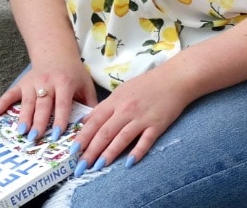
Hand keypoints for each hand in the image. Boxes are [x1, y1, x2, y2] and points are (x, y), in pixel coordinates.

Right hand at [0, 58, 98, 142]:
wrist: (56, 53)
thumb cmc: (73, 74)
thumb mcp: (86, 84)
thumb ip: (90, 104)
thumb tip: (95, 127)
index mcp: (65, 83)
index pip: (63, 104)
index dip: (60, 119)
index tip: (57, 135)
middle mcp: (48, 82)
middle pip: (43, 105)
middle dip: (39, 122)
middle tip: (35, 138)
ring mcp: (33, 82)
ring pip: (27, 102)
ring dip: (24, 117)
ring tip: (21, 132)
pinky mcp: (22, 83)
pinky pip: (10, 93)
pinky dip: (2, 102)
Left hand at [71, 64, 194, 172]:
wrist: (174, 78)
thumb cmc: (147, 85)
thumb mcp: (121, 91)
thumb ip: (104, 107)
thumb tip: (85, 121)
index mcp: (116, 100)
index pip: (94, 121)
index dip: (82, 137)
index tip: (72, 151)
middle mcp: (126, 109)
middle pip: (105, 132)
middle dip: (90, 151)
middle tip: (80, 167)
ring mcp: (142, 117)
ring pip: (122, 138)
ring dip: (109, 154)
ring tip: (97, 167)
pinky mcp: (157, 124)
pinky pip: (146, 141)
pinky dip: (137, 152)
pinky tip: (129, 163)